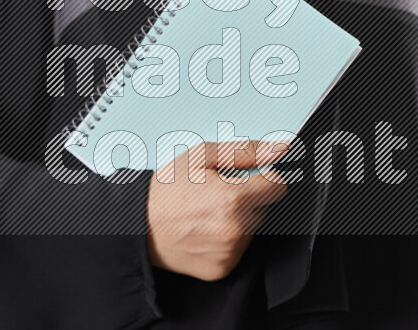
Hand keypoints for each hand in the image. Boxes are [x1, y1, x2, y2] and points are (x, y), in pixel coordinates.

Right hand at [146, 140, 288, 280]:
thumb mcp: (201, 157)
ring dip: (239, 219)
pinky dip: (228, 240)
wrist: (139, 226)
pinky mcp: (223, 268)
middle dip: (248, 198)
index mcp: (233, 198)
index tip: (246, 178)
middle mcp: (235, 228)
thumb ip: (243, 152)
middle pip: (265, 207)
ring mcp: (230, 252)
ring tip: (208, 212)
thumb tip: (276, 149)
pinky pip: (239, 248)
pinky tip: (206, 230)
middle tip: (217, 194)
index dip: (263, 178)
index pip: (278, 186)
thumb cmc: (166, 190)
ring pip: (253, 228)